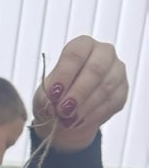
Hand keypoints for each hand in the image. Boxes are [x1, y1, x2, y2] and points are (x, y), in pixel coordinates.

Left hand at [31, 36, 127, 150]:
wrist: (67, 114)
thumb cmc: (55, 96)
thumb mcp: (44, 94)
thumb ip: (47, 96)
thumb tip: (52, 104)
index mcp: (82, 45)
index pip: (75, 54)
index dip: (64, 74)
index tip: (53, 93)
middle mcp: (103, 53)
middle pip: (95, 69)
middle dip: (78, 92)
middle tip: (63, 110)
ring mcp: (116, 71)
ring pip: (106, 87)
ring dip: (85, 106)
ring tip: (68, 119)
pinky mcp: (122, 90)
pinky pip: (112, 102)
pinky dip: (94, 114)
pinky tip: (79, 121)